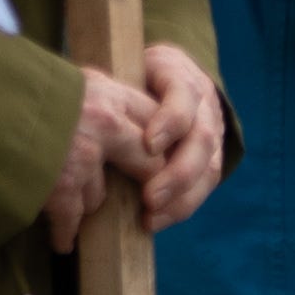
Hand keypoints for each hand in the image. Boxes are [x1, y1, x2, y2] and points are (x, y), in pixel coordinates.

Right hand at [35, 68, 155, 252]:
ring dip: (87, 202)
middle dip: (146, 184)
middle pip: (149, 162)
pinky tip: (62, 241)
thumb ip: (90, 97)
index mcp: (105, 90)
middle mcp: (103, 121)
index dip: (160, 143)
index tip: (155, 160)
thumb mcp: (62, 80)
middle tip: (143, 200)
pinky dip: (64, 232)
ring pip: (102, 194)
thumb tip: (111, 118)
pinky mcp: (61, 186)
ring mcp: (84, 156)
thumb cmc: (9, 90)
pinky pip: (72, 219)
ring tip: (72, 207)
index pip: (157, 117)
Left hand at [123, 45, 231, 230]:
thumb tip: (80, 110)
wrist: (164, 82)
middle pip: (203, 139)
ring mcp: (214, 131)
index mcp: (179, 74)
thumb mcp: (119, 74)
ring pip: (210, 168)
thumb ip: (110, 91)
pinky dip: (181, 207)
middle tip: (150, 198)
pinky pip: (205, 186)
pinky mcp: (214, 157)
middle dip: (178, 173)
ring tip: (151, 216)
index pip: (183, 94)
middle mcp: (204, 103)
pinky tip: (155, 220)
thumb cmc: (130, 80)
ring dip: (181, 198)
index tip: (148, 145)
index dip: (170, 121)